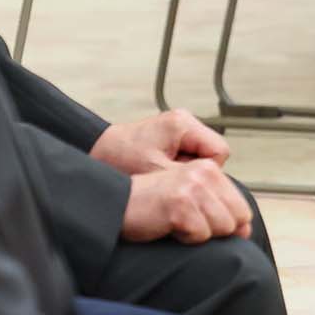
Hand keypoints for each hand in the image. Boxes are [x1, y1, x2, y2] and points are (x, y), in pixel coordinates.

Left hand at [93, 107, 231, 173]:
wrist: (95, 153)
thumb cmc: (117, 159)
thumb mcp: (156, 173)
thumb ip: (187, 179)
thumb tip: (211, 193)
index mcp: (183, 123)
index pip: (219, 151)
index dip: (207, 171)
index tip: (185, 181)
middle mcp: (184, 121)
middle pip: (213, 154)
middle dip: (196, 172)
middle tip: (173, 180)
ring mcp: (178, 129)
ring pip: (203, 158)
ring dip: (187, 172)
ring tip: (163, 175)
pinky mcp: (171, 138)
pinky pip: (190, 158)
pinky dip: (179, 169)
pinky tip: (162, 173)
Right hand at [121, 159, 253, 242]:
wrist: (114, 204)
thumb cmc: (151, 204)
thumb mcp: (190, 197)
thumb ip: (220, 208)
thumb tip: (246, 231)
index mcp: (209, 169)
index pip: (241, 208)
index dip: (226, 224)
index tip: (200, 221)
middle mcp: (204, 174)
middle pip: (235, 220)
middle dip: (213, 229)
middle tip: (184, 220)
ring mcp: (193, 188)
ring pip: (221, 228)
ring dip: (197, 233)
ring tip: (175, 221)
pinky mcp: (180, 205)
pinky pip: (200, 235)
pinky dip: (183, 237)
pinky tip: (166, 225)